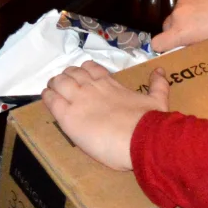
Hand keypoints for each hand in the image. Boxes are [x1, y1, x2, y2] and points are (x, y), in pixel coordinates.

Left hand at [41, 62, 170, 171]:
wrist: (141, 139)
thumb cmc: (150, 122)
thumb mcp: (158, 100)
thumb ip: (158, 85)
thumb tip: (160, 70)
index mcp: (110, 83)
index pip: (90, 68)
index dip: (84, 71)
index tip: (84, 79)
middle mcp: (92, 87)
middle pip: (71, 73)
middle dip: (67, 78)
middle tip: (67, 88)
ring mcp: (78, 99)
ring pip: (58, 82)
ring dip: (55, 85)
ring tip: (54, 92)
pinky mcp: (68, 116)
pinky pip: (50, 99)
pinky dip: (47, 97)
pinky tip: (48, 99)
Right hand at [152, 0, 207, 50]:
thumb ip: (194, 45)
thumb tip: (185, 47)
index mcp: (182, 31)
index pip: (157, 43)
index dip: (162, 46)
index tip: (171, 47)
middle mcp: (178, 14)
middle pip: (167, 27)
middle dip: (177, 31)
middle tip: (195, 33)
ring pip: (177, 12)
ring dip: (186, 16)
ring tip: (206, 16)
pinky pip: (185, 0)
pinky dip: (192, 4)